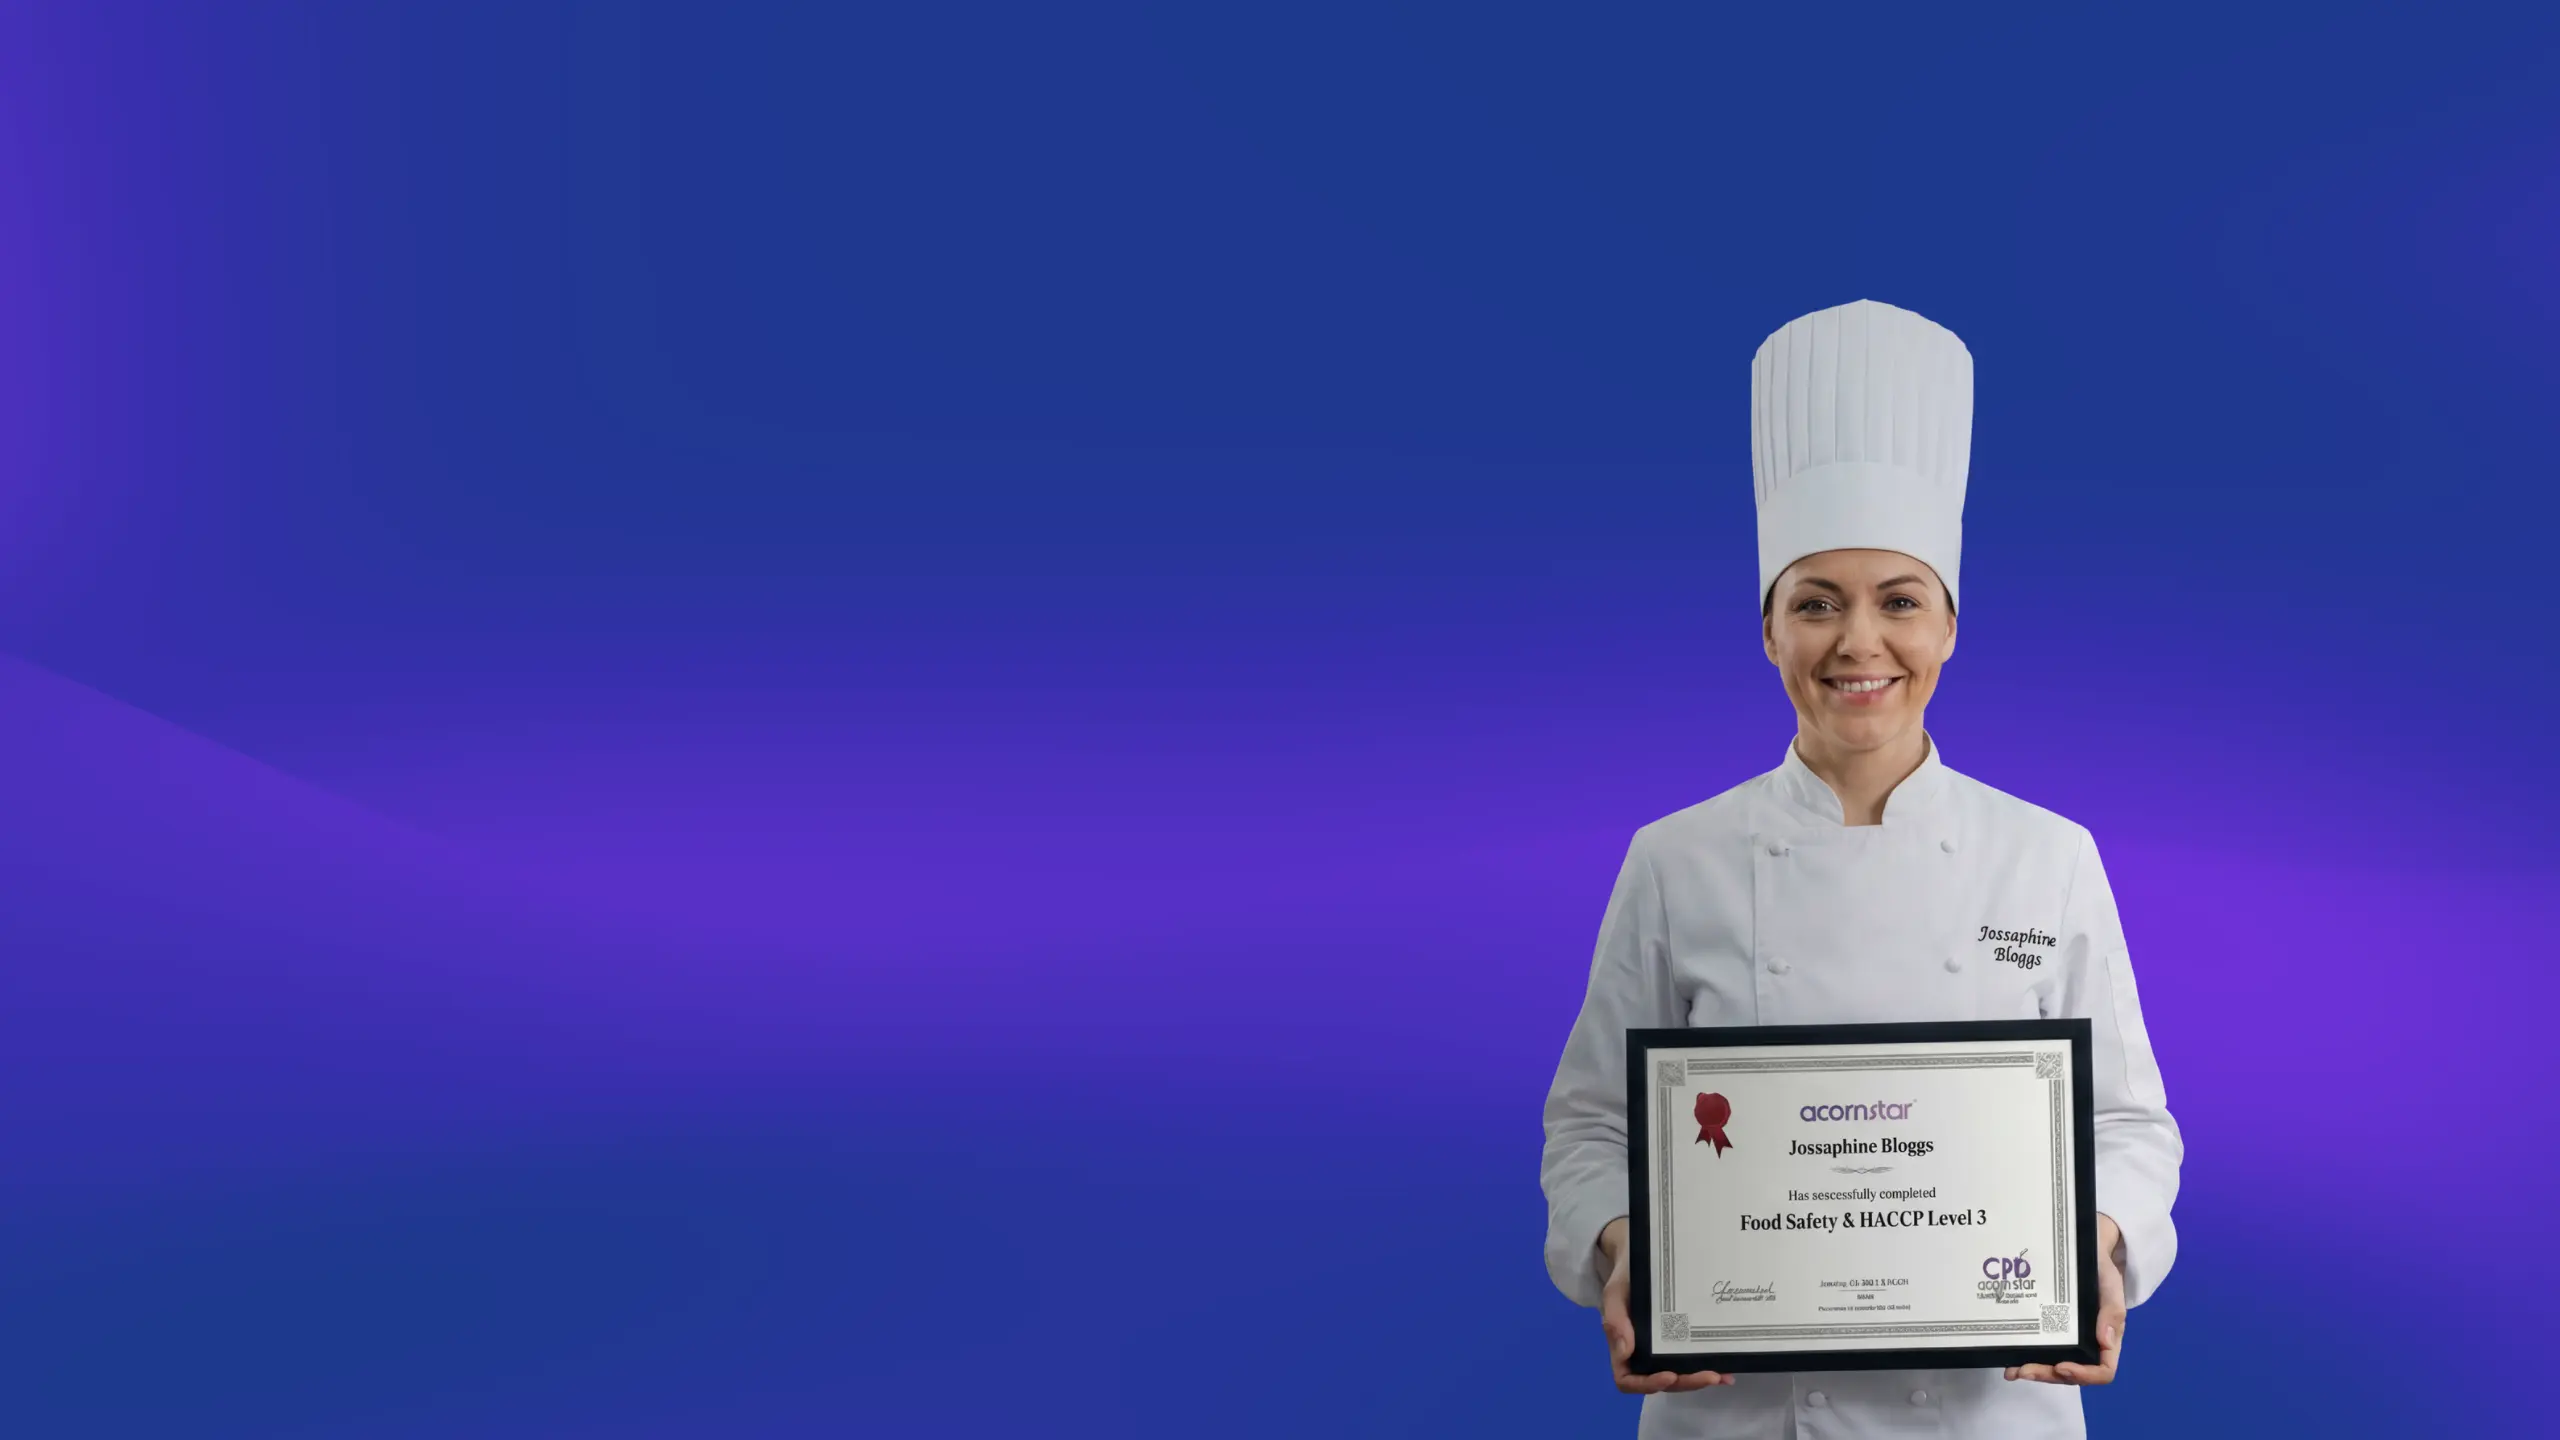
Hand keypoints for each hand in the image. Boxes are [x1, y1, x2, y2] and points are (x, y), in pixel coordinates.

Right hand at [1596, 1217, 1735, 1394]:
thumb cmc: (1625, 1275)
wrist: (1640, 1255)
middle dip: (1686, 1382)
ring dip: (1698, 1380)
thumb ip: (1615, 1319)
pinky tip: (1726, 1369)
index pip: (1628, 1379)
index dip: (1648, 1383)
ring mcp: (1661, 1348)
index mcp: (1622, 1346)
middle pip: (1661, 1381)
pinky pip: (1690, 1359)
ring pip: (1678, 1376)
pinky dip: (1707, 1367)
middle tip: (1710, 1376)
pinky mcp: (1678, 1340)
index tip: (1669, 1375)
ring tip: (1721, 1375)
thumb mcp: (1615, 1291)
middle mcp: (1641, 1353)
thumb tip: (1625, 1352)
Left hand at [2006, 1213, 2124, 1385]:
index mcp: (2107, 1340)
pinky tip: (2010, 1361)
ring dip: (2036, 1371)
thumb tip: (2105, 1342)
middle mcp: (2088, 1345)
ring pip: (2054, 1367)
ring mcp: (2069, 1339)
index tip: (2061, 1366)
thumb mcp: (2112, 1288)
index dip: (2083, 1375)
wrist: (2085, 1250)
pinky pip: (2042, 1350)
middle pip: (2072, 1373)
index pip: (2102, 1370)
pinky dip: (2027, 1358)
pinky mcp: (2051, 1330)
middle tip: (2025, 1371)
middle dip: (2049, 1375)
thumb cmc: (2103, 1272)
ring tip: (2014, 1370)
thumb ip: (2112, 1312)